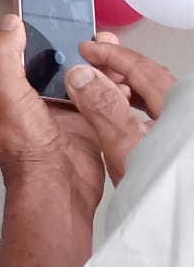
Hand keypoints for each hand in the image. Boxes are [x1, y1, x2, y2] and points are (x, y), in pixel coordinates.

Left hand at [0, 15, 104, 208]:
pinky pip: (94, 92)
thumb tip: (9, 25)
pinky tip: (114, 72)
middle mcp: (26, 100)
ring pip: (72, 74)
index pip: (8, 54)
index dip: (23, 35)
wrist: (58, 184)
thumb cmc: (25, 146)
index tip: (42, 17)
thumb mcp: (5, 93)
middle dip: (64, 45)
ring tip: (103, 47)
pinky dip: (105, 81)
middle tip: (82, 30)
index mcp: (0, 93)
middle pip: (46, 62)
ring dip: (89, 61)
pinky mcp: (82, 119)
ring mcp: (55, 110)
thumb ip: (2, 56)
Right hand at [72, 38, 173, 184]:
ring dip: (125, 88)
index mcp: (176, 104)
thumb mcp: (126, 145)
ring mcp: (181, 128)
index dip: (110, 55)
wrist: (185, 218)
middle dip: (117, 67)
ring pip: (153, 97)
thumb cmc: (168, 188)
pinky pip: (154, 114)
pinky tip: (121, 118)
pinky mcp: (178, 145)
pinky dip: (133, 108)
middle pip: (149, 79)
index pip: (139, 67)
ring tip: (100, 87)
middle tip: (91, 60)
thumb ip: (103, 107)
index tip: (86, 47)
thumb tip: (82, 76)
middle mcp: (182, 113)